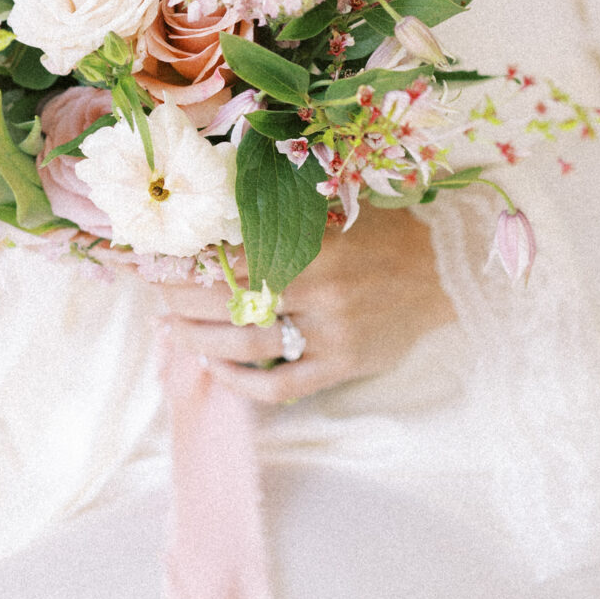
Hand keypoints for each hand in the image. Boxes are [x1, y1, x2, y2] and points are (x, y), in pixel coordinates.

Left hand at [149, 205, 456, 404]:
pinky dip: (241, 381)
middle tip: (154, 292)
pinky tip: (216, 367)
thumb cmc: (384, 232)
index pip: (232, 258)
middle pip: (231, 302)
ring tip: (173, 328)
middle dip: (181, 299)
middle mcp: (322, 293)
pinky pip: (280, 385)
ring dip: (199, 338)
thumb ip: (282, 220)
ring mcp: (332, 335)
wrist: (445, 270)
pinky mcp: (341, 366)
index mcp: (316, 246)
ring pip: (246, 345)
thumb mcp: (334, 213)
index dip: (187, 262)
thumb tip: (213, 222)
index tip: (154, 259)